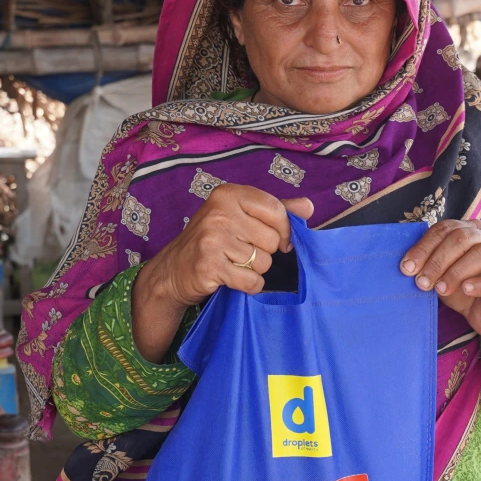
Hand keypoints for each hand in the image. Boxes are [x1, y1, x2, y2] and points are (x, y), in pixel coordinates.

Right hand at [131, 185, 312, 361]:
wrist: (172, 271)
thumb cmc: (212, 242)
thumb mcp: (240, 218)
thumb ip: (275, 211)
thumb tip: (308, 207)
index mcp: (229, 194)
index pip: (277, 210)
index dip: (284, 230)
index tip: (277, 240)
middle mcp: (219, 212)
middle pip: (272, 239)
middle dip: (264, 252)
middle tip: (241, 253)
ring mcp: (212, 239)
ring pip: (263, 262)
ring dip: (254, 270)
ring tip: (233, 264)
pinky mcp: (209, 266)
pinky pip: (251, 281)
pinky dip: (248, 285)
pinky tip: (231, 278)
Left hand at [400, 218, 480, 340]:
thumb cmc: (461, 291)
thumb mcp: (440, 276)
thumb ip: (428, 266)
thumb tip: (406, 266)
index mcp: (469, 230)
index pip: (444, 229)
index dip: (424, 247)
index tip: (406, 267)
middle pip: (462, 238)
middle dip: (437, 260)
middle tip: (421, 282)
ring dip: (457, 271)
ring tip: (440, 289)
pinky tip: (466, 290)